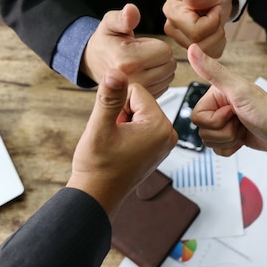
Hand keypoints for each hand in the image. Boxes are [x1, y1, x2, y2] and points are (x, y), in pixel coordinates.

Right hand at [67, 69, 177, 217]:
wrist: (97, 195)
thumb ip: (109, 97)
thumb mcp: (100, 127)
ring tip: (116, 144)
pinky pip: (142, 124)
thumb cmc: (97, 165)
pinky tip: (121, 148)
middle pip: (140, 100)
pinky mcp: (159, 146)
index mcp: (160, 126)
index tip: (112, 127)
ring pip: (140, 111)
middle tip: (113, 137)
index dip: (116, 104)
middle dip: (122, 113)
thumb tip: (115, 71)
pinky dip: (129, 130)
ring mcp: (166, 141)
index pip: (136, 90)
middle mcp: (169, 133)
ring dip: (124, 121)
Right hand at [81, 4, 176, 97]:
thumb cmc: (106, 42)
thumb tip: (131, 10)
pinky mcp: (141, 99)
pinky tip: (142, 73)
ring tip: (140, 63)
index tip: (139, 45)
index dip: (155, 44)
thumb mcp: (110, 23)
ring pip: (169, 75)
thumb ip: (123, 17)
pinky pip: (165, 85)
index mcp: (126, 61)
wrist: (95, 63)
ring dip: (160, 67)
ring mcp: (137, 93)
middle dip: (160, 56)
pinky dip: (158, 78)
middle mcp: (132, 81)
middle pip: (170, 64)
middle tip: (140, 54)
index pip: (165, 51)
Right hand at [163, 0, 233, 57]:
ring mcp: (179, 40)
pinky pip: (209, 56)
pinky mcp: (189, 49)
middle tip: (216, 13)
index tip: (215, 7)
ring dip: (218, 37)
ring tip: (215, 20)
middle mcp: (171, 28)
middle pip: (200, 44)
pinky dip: (218, 44)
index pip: (195, 32)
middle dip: (216, 30)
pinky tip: (215, 30)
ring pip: (205, 52)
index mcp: (172, 11)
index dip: (213, 21)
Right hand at [187, 44, 266, 155]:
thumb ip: (213, 71)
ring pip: (209, 141)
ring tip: (243, 129)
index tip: (232, 112)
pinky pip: (218, 149)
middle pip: (202, 131)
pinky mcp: (230, 136)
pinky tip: (243, 138)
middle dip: (223, 132)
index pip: (197, 116)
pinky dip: (231, 148)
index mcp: (216, 94)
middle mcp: (219, 107)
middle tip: (240, 122)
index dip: (215, 120)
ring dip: (229, 139)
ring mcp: (224, 123)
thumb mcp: (238, 90)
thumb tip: (193, 49)